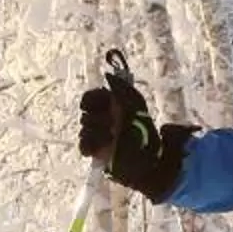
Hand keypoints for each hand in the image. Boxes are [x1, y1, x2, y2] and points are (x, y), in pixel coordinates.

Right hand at [80, 71, 190, 201]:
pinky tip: (100, 148)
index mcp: (108, 107)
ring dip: (97, 134)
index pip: (88, 99)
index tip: (101, 105)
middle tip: (113, 126)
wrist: (149, 156)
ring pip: (83, 130)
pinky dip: (89, 146)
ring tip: (112, 139)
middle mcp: (101, 120)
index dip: (90, 101)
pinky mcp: (96, 153)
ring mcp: (97, 137)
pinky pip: (83, 146)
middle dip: (99, 120)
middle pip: (85, 115)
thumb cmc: (144, 129)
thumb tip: (107, 75)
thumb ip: (122, 87)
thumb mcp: (136, 103)